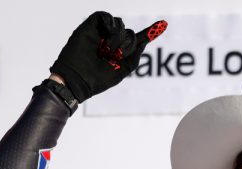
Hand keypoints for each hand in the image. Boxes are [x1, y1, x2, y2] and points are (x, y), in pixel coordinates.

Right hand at [49, 11, 166, 102]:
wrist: (77, 79)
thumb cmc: (98, 79)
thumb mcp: (123, 69)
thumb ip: (135, 55)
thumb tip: (144, 41)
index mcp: (119, 51)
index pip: (137, 39)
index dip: (150, 32)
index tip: (164, 24)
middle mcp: (111, 40)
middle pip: (130, 33)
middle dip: (126, 45)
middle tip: (114, 56)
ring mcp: (100, 33)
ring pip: (119, 25)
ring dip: (117, 39)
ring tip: (105, 51)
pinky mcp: (90, 26)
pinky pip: (105, 16)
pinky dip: (110, 25)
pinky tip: (107, 36)